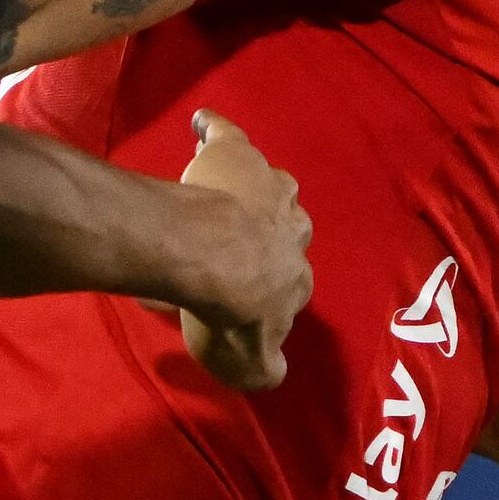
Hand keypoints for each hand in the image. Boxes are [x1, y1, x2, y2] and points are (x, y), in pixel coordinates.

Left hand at [169, 110, 310, 392]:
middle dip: (274, 235)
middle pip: (293, 229)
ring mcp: (267, 192)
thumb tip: (273, 374)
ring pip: (276, 186)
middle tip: (242, 242)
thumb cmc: (228, 314)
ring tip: (235, 193)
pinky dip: (216, 131)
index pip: (292, 282)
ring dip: (259, 190)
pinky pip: (228, 137)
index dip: (270, 287)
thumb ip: (263, 369)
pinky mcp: (237, 159)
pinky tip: (203, 125)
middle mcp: (293, 232)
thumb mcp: (248, 362)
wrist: (212, 263)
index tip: (248, 293)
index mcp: (295, 279)